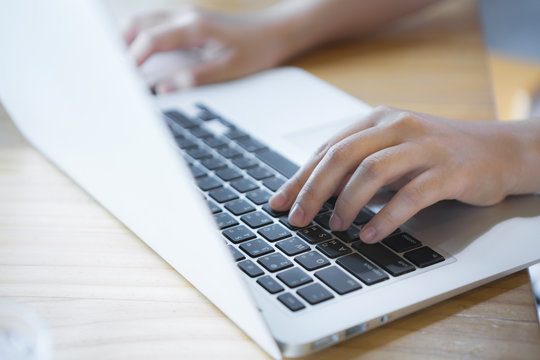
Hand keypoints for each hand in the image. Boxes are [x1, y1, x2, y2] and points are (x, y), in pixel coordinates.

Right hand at [122, 6, 296, 92]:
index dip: (133, 61)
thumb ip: (197, 78)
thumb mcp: (230, 69)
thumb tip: (166, 88)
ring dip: (127, 40)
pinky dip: (140, 37)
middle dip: (120, 47)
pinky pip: (154, 23)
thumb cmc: (256, 51)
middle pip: (138, 24)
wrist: (274, 32)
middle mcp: (186, 15)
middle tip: (112, 73)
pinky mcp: (187, 19)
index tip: (123, 81)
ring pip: (143, 21)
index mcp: (194, 26)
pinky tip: (139, 55)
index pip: (151, 41)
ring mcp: (185, 14)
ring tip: (120, 67)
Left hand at [270, 106, 538, 242]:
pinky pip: (411, 195)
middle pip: (343, 156)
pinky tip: (370, 234)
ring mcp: (424, 146)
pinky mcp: (449, 170)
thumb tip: (312, 193)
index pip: (329, 149)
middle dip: (313, 190)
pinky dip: (386, 217)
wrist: (497, 151)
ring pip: (373, 171)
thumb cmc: (435, 154)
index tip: (280, 202)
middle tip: (298, 218)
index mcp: (378, 120)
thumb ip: (356, 167)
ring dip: (347, 203)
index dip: (300, 177)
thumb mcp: (391, 153)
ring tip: (335, 227)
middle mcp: (398, 126)